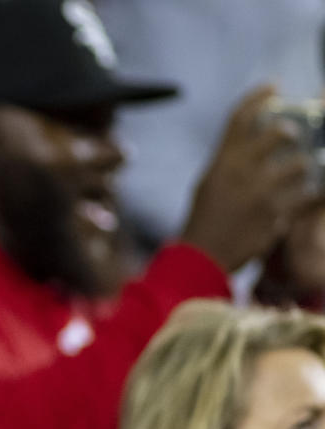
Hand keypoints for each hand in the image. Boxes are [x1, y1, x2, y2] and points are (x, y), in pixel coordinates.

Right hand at [182, 85, 324, 270]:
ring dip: (303, 168)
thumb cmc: (203, 220)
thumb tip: (247, 143)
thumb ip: (228, 162)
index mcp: (221, 162)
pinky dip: (309, 195)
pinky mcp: (276, 213)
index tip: (273, 86)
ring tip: (298, 176)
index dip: (258, 96)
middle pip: (277, 133)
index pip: (240, 117)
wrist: (203, 257)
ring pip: (299, 165)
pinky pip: (306, 195)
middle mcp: (240, 171)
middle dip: (291, 132)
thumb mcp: (208, 183)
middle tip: (294, 136)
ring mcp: (260, 192)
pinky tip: (305, 197)